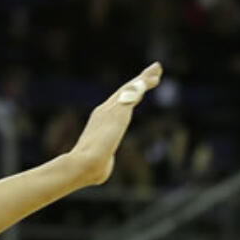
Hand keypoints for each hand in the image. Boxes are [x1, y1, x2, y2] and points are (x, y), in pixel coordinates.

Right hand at [67, 63, 161, 185]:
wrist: (83, 164)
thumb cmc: (90, 170)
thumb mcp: (102, 161)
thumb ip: (107, 157)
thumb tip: (106, 162)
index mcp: (100, 121)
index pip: (118, 104)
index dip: (130, 94)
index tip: (140, 88)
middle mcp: (105, 111)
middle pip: (125, 91)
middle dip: (139, 80)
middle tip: (153, 71)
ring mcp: (111, 110)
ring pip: (131, 89)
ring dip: (144, 79)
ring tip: (157, 69)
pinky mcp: (119, 112)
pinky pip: (134, 93)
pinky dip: (144, 84)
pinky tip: (154, 79)